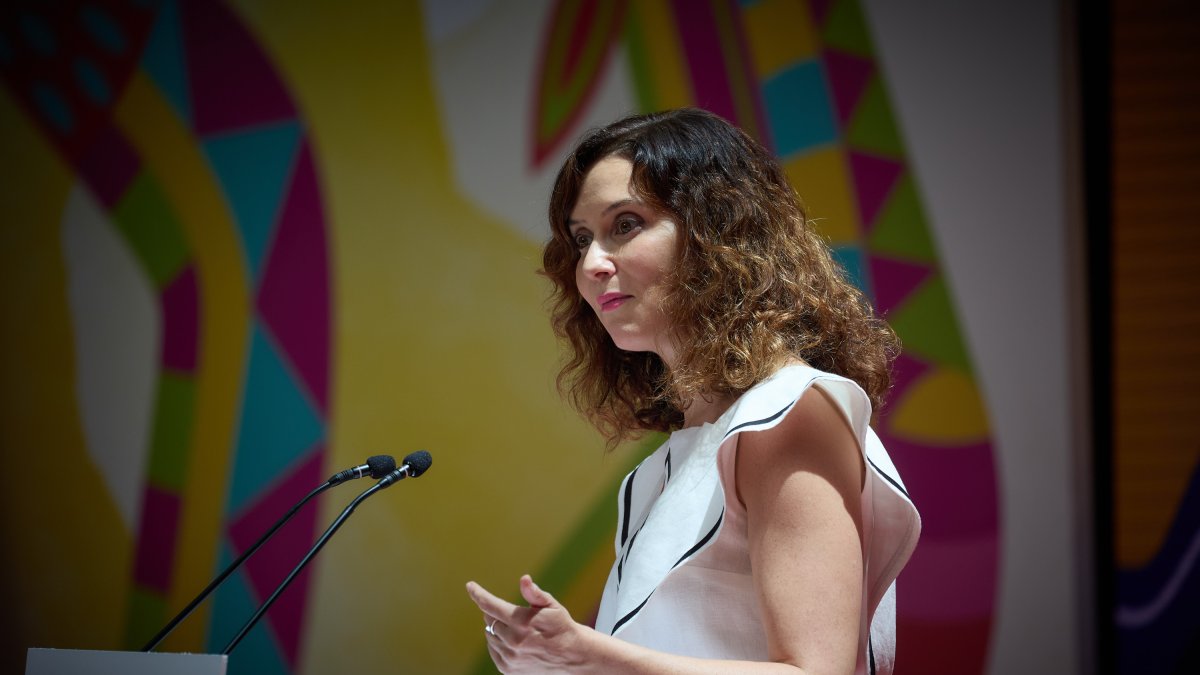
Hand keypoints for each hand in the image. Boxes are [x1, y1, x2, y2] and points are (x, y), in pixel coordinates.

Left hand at [466, 574, 588, 672]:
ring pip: (490, 636)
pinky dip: (497, 643)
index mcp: (522, 622)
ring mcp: (510, 657)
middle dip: (496, 613)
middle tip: (511, 614)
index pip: (491, 605)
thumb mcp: (553, 607)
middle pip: (490, 620)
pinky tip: (512, 641)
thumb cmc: (562, 628)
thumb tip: (524, 579)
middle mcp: (513, 641)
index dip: (478, 594)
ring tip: (516, 629)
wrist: (573, 657)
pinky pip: (493, 651)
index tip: (470, 586)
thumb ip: (535, 594)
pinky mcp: (509, 669)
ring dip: (497, 629)